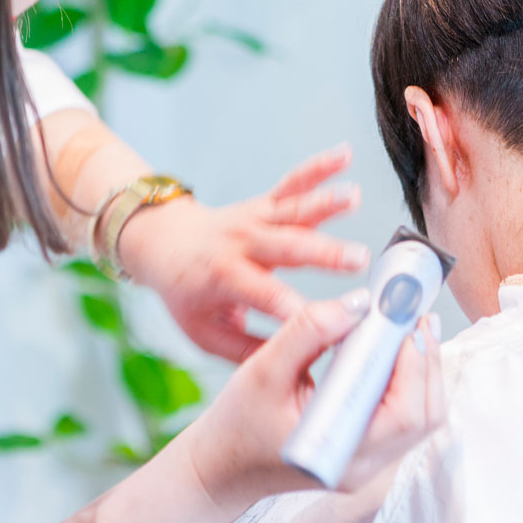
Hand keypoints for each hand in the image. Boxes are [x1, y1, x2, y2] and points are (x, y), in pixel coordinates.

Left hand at [116, 144, 370, 361]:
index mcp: (224, 277)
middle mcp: (241, 242)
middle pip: (287, 247)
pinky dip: (319, 167)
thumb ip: (247, 350)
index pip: (265, 295)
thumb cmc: (187, 294)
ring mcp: (254, 218)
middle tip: (359, 260)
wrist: (163, 244)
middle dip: (324, 252)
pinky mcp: (265, 203)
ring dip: (325, 202)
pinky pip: (294, 182)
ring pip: (294, 209)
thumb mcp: (204, 333)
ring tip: (353, 196)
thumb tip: (292, 367)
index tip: (330, 319)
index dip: (295, 307)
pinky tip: (345, 155)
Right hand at [184, 293, 444, 517]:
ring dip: (422, 371)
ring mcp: (368, 463)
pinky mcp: (366, 452)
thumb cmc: (236, 424)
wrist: (220, 466)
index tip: (405, 318)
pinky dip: (408, 382)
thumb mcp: (264, 368)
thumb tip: (359, 302)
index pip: (403, 412)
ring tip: (410, 330)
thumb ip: (310, 330)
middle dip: (427, 361)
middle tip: (415, 318)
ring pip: (421, 419)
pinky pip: (405, 418)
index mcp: (339, 453)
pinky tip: (394, 353)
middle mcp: (363, 465)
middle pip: (425, 416)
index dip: (413, 361)